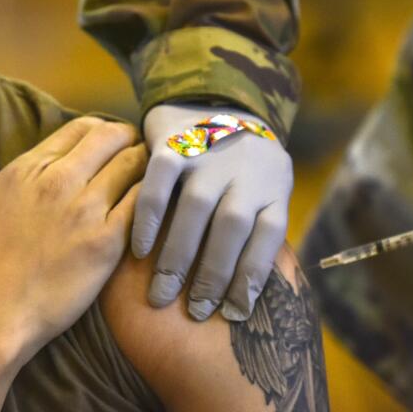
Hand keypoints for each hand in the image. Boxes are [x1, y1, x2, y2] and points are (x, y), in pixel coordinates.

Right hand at [0, 118, 145, 362]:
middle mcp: (57, 181)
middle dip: (126, 140)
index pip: (78, 129)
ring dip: (144, 166)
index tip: (106, 144)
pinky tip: (154, 209)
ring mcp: (84, 210)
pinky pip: (143, 204)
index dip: (98, 132)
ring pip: (133, 164)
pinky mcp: (106, 243)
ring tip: (150, 180)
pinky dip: (152, 199)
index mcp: (23, 170)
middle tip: (134, 155)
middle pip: (111, 137)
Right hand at [137, 102, 291, 322]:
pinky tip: (138, 250)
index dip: (252, 276)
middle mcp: (245, 168)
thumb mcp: (267, 188)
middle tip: (193, 311)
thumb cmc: (243, 166)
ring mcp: (209, 153)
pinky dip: (148, 218)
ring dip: (178, 256)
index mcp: (273, 185)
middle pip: (232, 226)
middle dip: (212, 275)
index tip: (234, 312)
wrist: (215, 100)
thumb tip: (244, 293)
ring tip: (162, 293)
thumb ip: (258, 227)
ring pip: (196, 208)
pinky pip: (159, 182)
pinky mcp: (175, 143)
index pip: (269, 236)